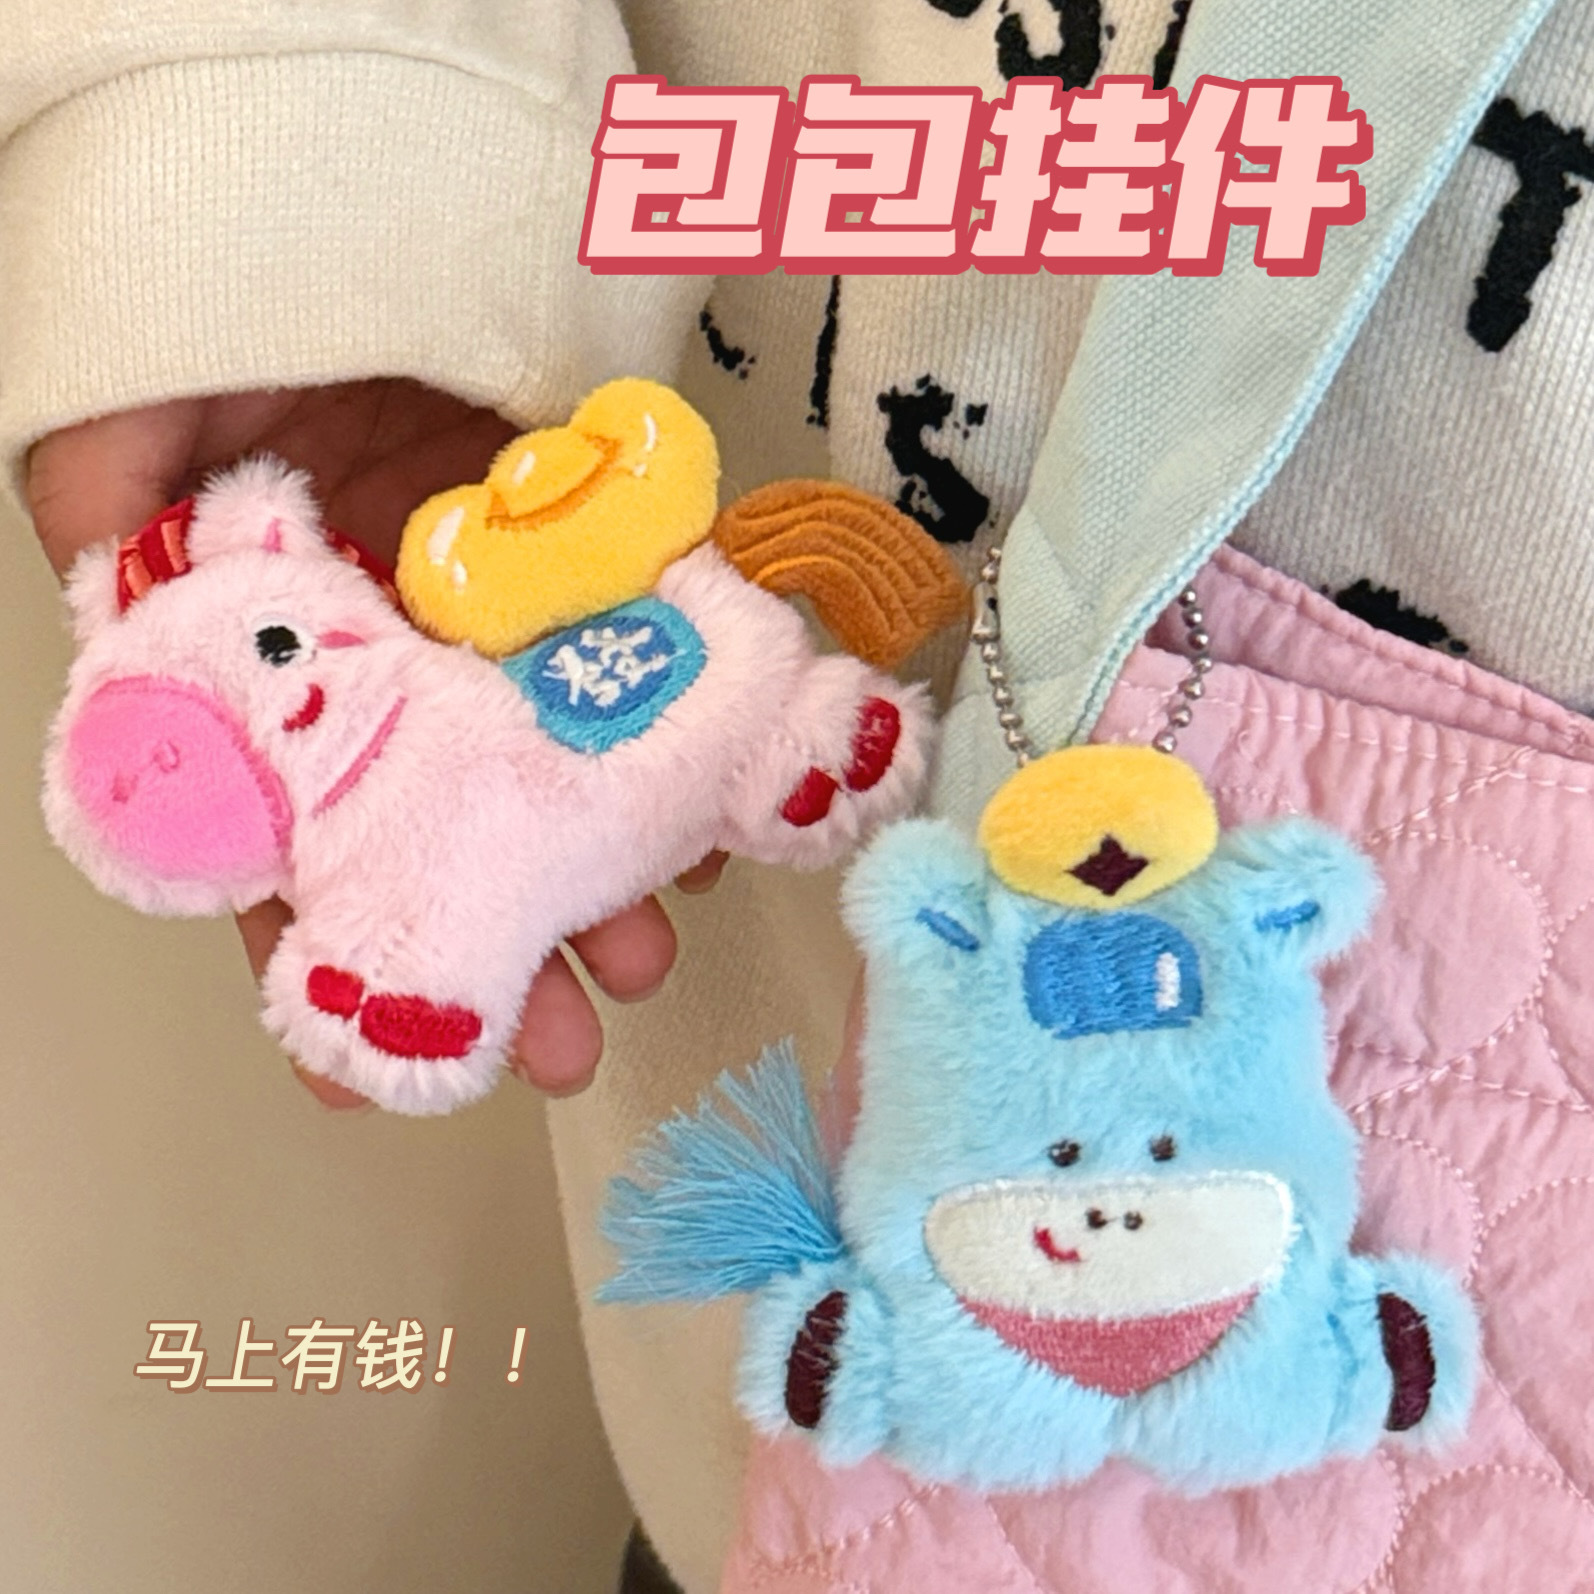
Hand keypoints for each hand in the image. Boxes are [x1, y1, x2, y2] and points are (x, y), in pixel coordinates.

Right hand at [27, 380, 724, 1105]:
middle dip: (499, 940)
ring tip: (640, 947)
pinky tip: (707, 810)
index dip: (334, 955)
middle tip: (556, 1038)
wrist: (346, 192)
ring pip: (556, 765)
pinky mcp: (589, 549)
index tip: (368, 1070)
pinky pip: (640, 658)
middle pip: (451, 828)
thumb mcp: (118, 435)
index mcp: (281, 663)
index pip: (300, 836)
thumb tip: (124, 674)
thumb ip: (112, 554)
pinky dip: (672, 734)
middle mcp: (396, 660)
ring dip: (600, 862)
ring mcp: (500, 613)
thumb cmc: (217, 308)